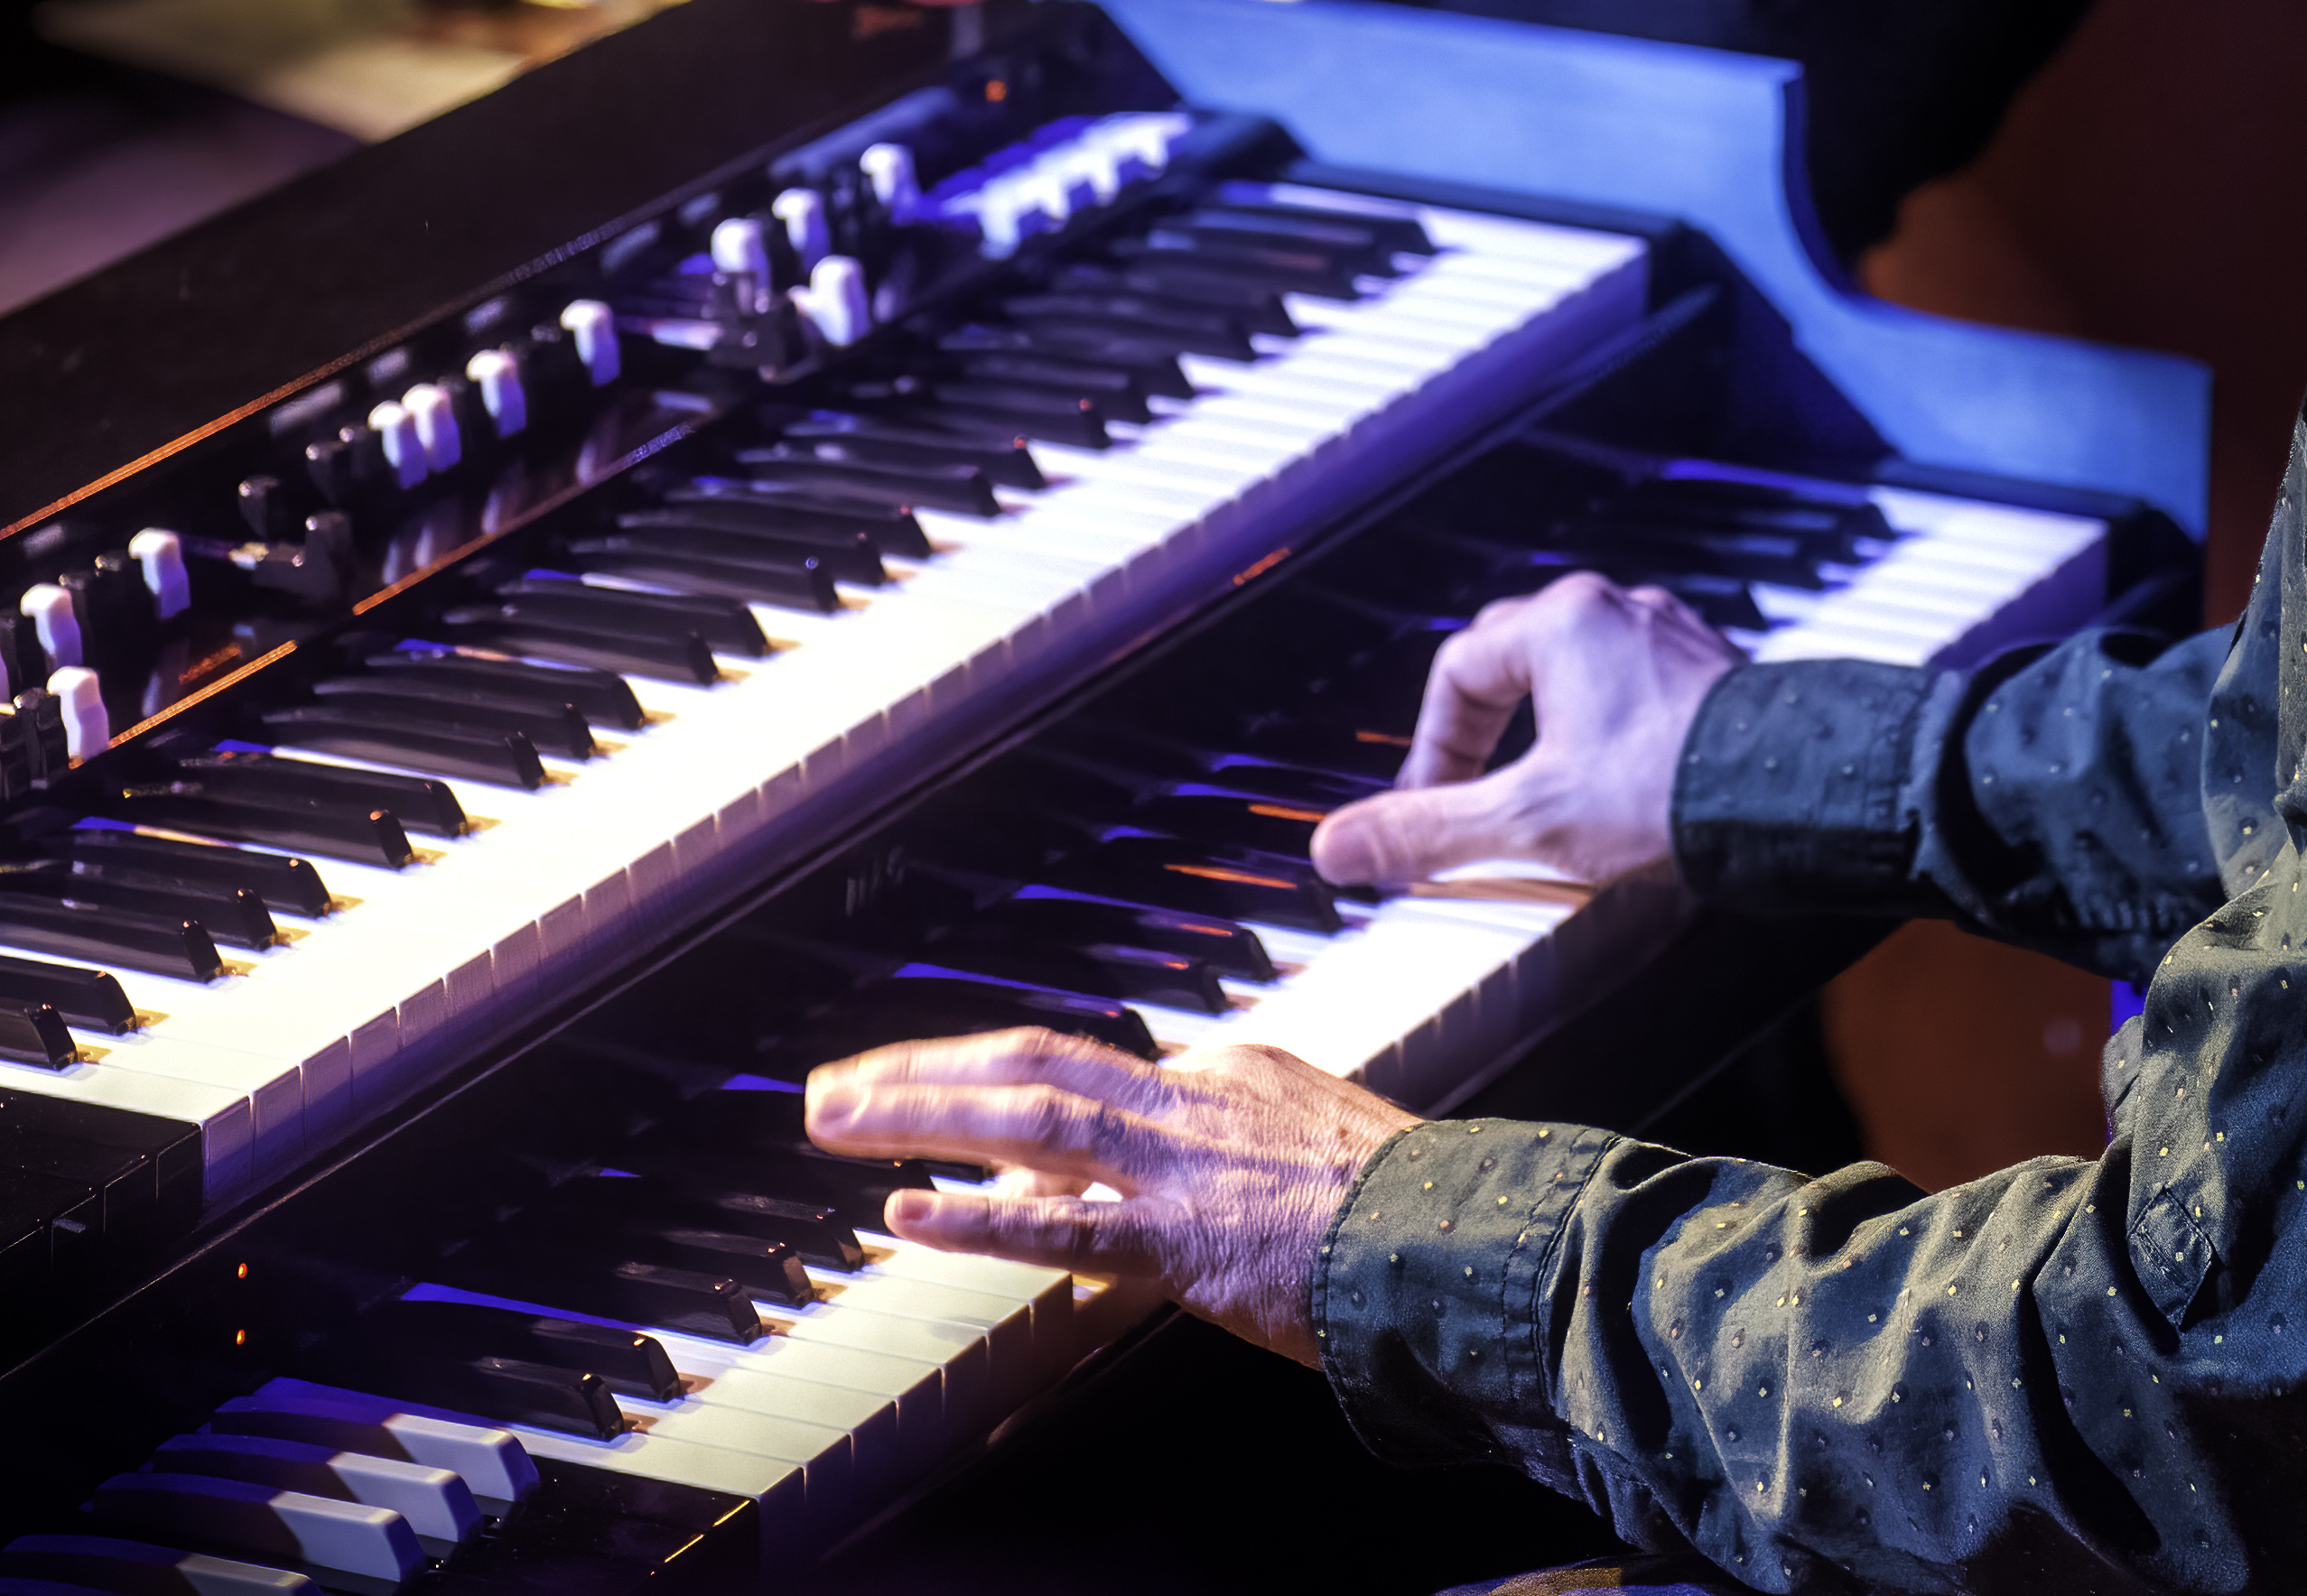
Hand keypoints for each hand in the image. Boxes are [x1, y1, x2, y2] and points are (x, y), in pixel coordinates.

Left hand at [803, 1028, 1416, 1361]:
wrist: (1474, 1241)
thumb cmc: (1410, 1215)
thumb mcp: (1309, 1151)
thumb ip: (1219, 1161)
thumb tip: (1132, 1191)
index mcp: (1230, 1071)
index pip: (1091, 1072)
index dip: (998, 1094)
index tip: (939, 1116)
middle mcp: (1196, 1097)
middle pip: (1033, 1064)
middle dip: (922, 1071)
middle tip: (831, 1087)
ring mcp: (1188, 1166)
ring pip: (1028, 1122)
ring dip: (917, 1114)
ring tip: (831, 1117)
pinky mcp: (1188, 1242)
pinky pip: (1062, 1230)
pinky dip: (974, 1221)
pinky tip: (903, 1215)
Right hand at [1310, 570, 1744, 895]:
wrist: (1803, 797)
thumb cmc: (1670, 795)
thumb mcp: (1530, 821)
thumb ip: (1429, 831)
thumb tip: (1334, 847)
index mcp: (1563, 624)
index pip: (1458, 672)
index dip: (1433, 747)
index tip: (1434, 808)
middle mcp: (1620, 612)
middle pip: (1517, 660)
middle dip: (1488, 730)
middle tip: (1480, 797)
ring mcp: (1675, 639)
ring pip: (1584, 674)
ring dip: (1552, 732)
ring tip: (1549, 797)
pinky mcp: (1719, 674)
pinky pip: (1641, 690)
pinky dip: (1613, 735)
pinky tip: (1626, 790)